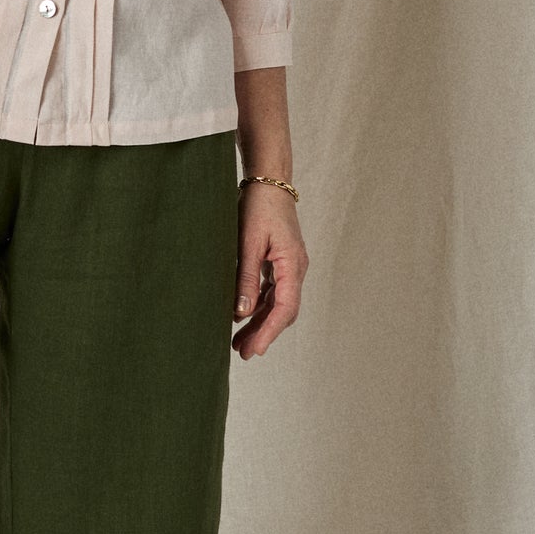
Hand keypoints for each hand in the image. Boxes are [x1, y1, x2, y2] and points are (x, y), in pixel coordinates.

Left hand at [232, 182, 305, 357]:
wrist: (267, 180)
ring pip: (277, 303)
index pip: (285, 308)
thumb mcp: (248, 243)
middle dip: (264, 333)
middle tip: (242, 353)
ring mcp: (289, 265)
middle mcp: (296, 269)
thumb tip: (241, 313)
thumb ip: (246, 278)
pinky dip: (258, 305)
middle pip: (283, 310)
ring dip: (260, 322)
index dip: (268, 332)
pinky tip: (242, 315)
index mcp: (293, 265)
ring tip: (238, 341)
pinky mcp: (279, 261)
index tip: (253, 350)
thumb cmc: (258, 207)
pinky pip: (272, 291)